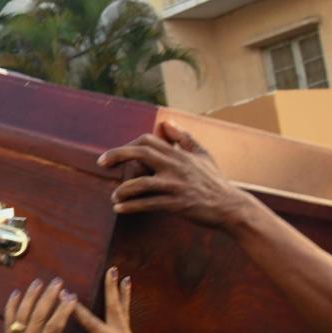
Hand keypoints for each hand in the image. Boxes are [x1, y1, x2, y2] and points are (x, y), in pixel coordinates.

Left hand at [0, 279, 102, 332]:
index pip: (52, 329)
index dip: (61, 311)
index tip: (70, 297)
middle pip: (37, 317)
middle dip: (47, 297)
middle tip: (57, 282)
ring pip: (21, 316)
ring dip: (30, 297)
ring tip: (39, 282)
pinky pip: (8, 323)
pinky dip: (11, 307)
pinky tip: (15, 294)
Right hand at [58, 268, 155, 332]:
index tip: (42, 327)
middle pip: (92, 322)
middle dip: (76, 308)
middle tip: (63, 292)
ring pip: (114, 308)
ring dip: (111, 288)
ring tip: (111, 270)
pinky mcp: (127, 331)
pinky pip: (125, 310)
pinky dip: (124, 294)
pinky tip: (125, 279)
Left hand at [102, 123, 254, 226]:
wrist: (230, 207)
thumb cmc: (214, 181)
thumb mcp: (201, 154)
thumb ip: (183, 138)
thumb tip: (166, 123)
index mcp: (178, 154)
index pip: (147, 140)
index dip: (128, 144)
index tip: (114, 154)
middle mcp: (175, 166)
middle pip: (140, 152)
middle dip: (117, 155)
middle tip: (101, 164)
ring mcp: (175, 186)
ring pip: (141, 183)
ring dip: (122, 190)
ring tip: (114, 197)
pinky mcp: (176, 204)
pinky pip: (148, 204)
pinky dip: (131, 207)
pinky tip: (119, 209)